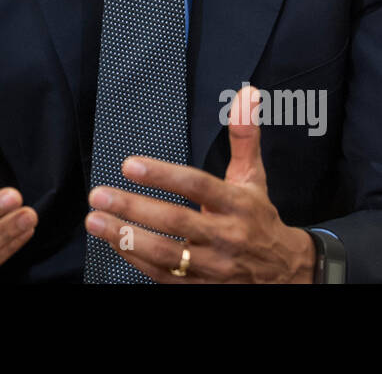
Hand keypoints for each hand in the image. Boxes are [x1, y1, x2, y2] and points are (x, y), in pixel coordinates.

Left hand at [84, 85, 315, 282]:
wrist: (286, 273)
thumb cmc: (258, 218)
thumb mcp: (253, 177)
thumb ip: (244, 136)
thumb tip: (247, 93)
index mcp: (237, 204)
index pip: (197, 187)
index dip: (163, 175)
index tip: (129, 165)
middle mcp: (226, 236)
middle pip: (176, 221)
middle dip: (133, 207)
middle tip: (98, 194)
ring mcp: (214, 266)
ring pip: (166, 253)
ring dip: (127, 237)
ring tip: (95, 221)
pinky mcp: (202, 287)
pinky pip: (164, 276)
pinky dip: (136, 260)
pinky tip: (114, 242)